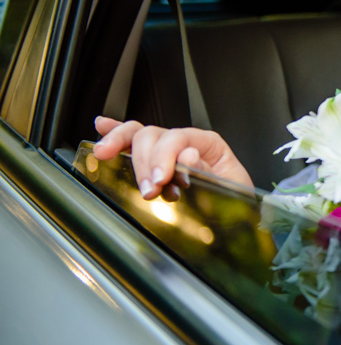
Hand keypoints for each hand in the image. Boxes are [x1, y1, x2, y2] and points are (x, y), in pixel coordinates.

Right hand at [93, 116, 253, 199]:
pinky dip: (115, 133)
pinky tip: (101, 127)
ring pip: (138, 134)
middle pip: (153, 135)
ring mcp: (167, 150)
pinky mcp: (154, 161)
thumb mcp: (232, 187)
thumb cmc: (234, 199)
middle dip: (144, 161)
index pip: (179, 138)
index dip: (165, 156)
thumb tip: (187, 155)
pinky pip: (132, 140)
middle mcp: (184, 142)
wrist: (236, 216)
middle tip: (148, 189)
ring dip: (120, 146)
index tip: (161, 180)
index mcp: (207, 144)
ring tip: (107, 157)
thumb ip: (209, 171)